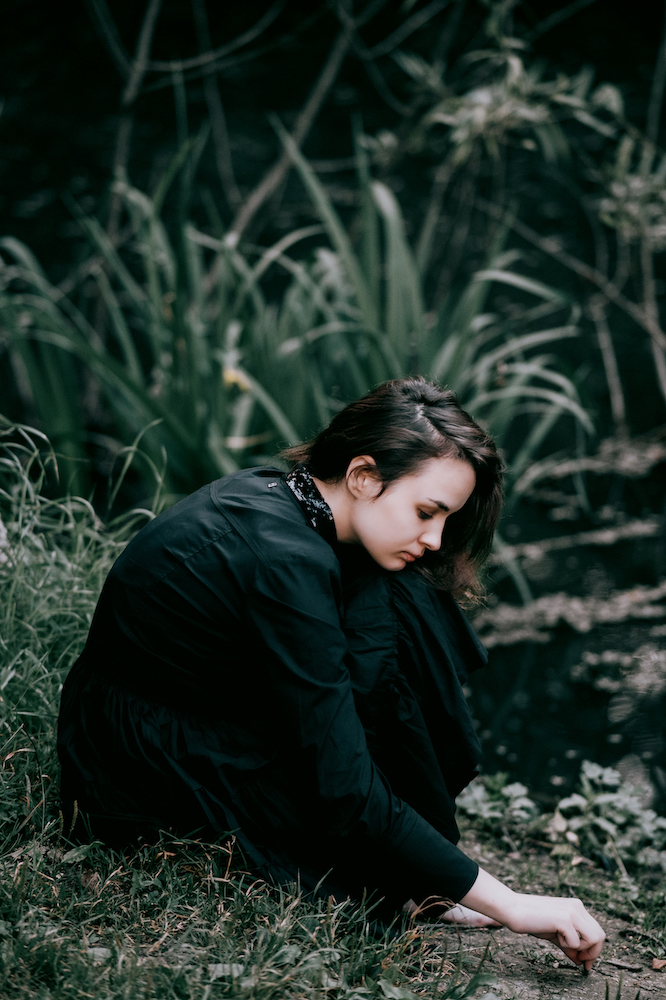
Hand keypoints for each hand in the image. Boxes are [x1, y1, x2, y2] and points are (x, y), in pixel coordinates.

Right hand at [460, 868, 604, 970]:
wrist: (513, 909)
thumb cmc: (532, 920)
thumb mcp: (555, 934)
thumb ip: (569, 945)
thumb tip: (581, 962)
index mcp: (576, 907)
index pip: (596, 931)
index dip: (594, 950)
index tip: (586, 964)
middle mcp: (577, 907)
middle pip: (600, 936)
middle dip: (593, 953)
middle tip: (581, 962)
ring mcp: (572, 912)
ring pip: (594, 939)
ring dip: (582, 949)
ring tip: (564, 946)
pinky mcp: (564, 919)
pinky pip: (577, 942)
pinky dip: (568, 946)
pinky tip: (554, 936)